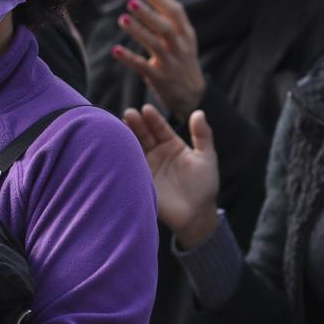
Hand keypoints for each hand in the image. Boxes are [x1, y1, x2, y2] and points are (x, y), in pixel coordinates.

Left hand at [109, 0, 205, 118]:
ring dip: (138, 31)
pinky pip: (143, 67)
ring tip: (122, 19)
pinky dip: (129, 58)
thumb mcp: (184, 38)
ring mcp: (170, 63)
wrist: (193, 95)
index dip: (160, 0)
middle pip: (166, 27)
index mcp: (186, 34)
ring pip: (155, 45)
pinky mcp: (159, 78)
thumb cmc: (183, 60)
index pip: (176, 13)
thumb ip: (174, 16)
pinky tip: (115, 50)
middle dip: (149, 14)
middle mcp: (180, 47)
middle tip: (131, 1)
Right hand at [123, 104, 220, 245]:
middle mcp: (156, 153)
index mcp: (172, 145)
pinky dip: (122, 156)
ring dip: (126, 137)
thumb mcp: (207, 157)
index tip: (146, 110)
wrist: (195, 214)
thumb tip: (198, 112)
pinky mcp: (138, 180)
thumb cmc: (204, 185)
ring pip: (133, 148)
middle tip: (129, 114)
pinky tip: (116, 148)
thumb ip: (203, 135)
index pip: (159, 128)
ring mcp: (146, 166)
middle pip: (144, 134)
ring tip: (120, 126)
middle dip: (136, 124)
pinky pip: (129, 166)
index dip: (153, 119)